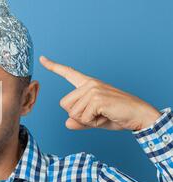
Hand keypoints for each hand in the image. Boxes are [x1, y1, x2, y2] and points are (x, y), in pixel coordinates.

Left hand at [39, 56, 160, 130]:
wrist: (139, 115)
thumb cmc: (117, 116)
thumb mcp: (94, 120)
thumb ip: (79, 121)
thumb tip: (67, 123)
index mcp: (87, 85)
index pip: (68, 73)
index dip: (54, 66)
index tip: (42, 58)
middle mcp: (89, 84)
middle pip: (64, 105)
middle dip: (77, 116)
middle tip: (96, 115)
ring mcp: (93, 89)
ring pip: (73, 113)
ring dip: (86, 120)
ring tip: (102, 115)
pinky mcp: (97, 98)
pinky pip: (83, 117)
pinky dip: (93, 123)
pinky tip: (105, 116)